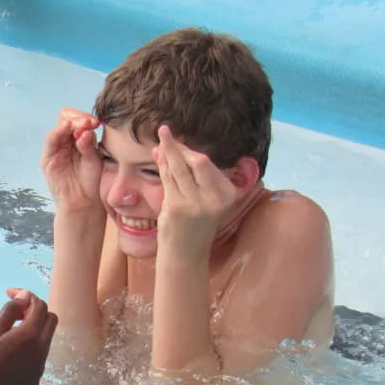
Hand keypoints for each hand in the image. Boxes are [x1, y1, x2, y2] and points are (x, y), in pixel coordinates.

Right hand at [0, 290, 57, 384]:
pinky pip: (38, 356)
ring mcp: (39, 368)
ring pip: (45, 339)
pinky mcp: (34, 380)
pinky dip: (29, 347)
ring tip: (8, 331)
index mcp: (29, 336)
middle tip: (14, 311)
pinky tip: (8, 353)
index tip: (10, 293)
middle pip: (50, 320)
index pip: (39, 306)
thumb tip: (23, 298)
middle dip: (35, 310)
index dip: (26, 295)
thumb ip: (10, 312)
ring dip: (33, 329)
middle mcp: (41, 351)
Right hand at [40, 108, 104, 214]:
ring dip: (70, 122)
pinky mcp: (47, 159)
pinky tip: (67, 128)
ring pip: (58, 127)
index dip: (85, 117)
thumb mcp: (95, 158)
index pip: (78, 119)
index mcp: (78, 139)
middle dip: (78, 117)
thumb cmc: (92, 181)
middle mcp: (65, 142)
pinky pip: (50, 140)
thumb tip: (86, 129)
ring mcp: (55, 149)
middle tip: (89, 123)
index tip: (97, 122)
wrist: (84, 202)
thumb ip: (89, 144)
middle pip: (67, 118)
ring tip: (83, 125)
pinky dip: (58, 131)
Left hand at [155, 125, 237, 259]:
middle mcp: (214, 198)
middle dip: (178, 145)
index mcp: (226, 194)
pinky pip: (168, 181)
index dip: (189, 150)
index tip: (177, 140)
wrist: (185, 254)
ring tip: (159, 140)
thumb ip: (187, 174)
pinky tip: (157, 156)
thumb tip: (171, 147)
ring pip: (178, 169)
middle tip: (164, 130)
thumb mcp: (198, 199)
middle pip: (195, 162)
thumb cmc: (192, 225)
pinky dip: (162, 167)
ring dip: (167, 152)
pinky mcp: (176, 209)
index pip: (206, 164)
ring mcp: (195, 204)